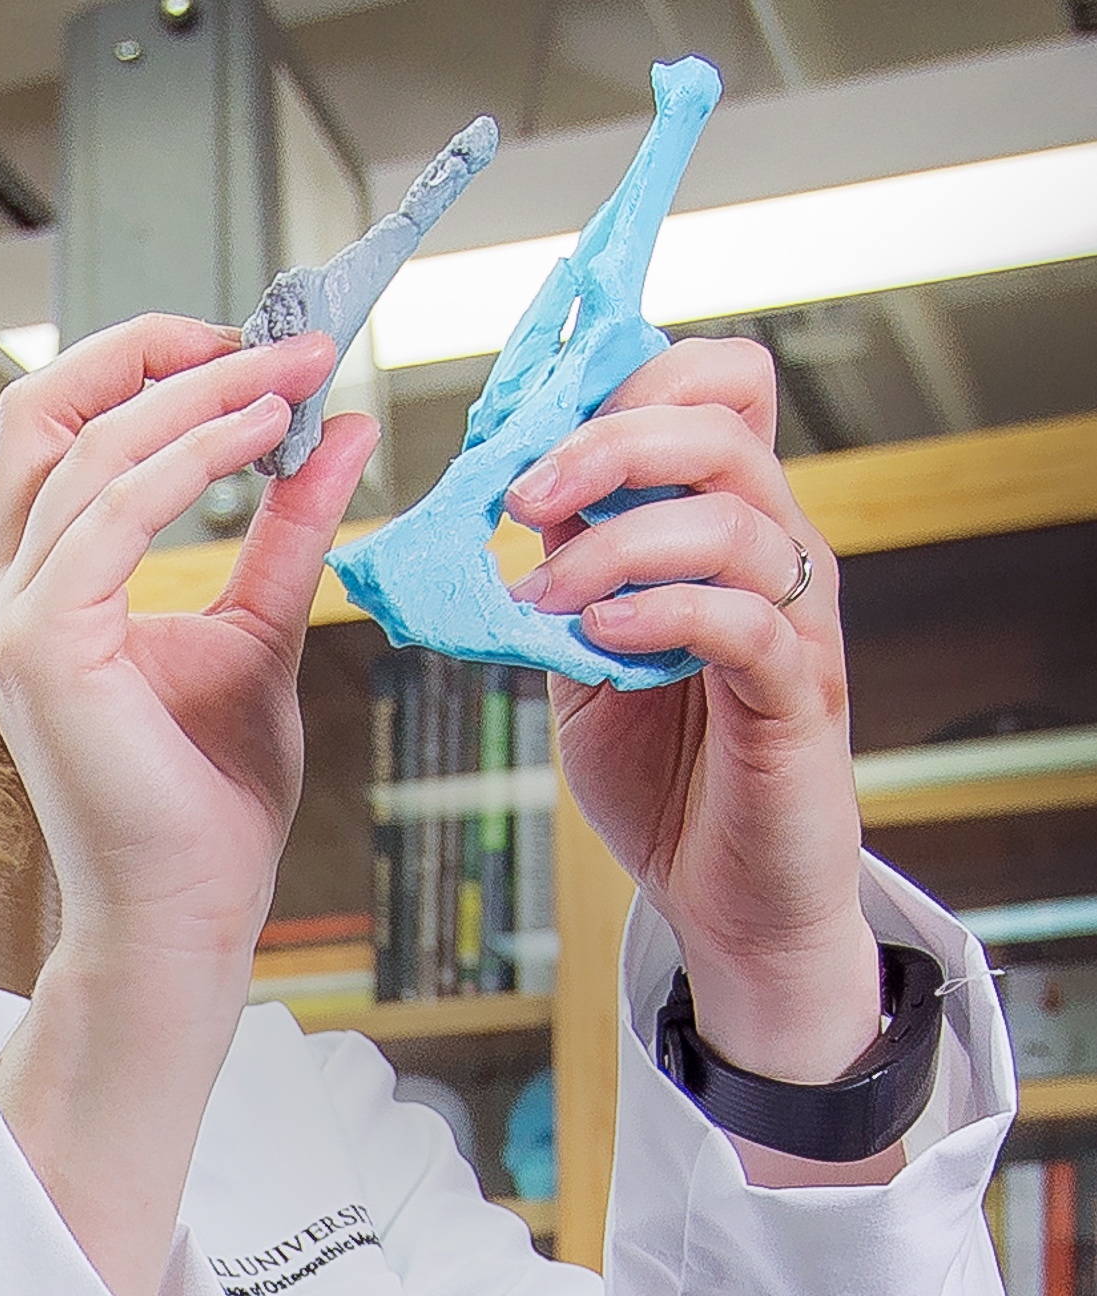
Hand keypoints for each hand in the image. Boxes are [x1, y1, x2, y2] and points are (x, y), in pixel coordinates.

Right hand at [0, 315, 374, 969]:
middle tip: (273, 339)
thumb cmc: (209, 796)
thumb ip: (284, 531)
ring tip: (294, 376)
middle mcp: (10, 594)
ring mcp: (14, 622)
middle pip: (45, 409)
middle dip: (155, 351)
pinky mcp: (42, 652)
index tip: (262, 351)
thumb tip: (341, 429)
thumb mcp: (258, 633)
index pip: (65, 429)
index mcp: (44, 587)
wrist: (187, 910)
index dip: (151, 366)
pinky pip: (109, 515)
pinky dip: (189, 459)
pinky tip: (267, 438)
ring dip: (198, 394)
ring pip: (84, 449)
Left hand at [503, 338, 883, 1120]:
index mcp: (726, 525)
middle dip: (606, 441)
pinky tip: (601, 638)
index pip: (718, 386)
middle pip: (723, 423)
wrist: (726, 901)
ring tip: (543, 596)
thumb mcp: (588, 653)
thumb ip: (568, 569)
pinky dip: (664, 613)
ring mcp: (798, 620)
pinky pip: (747, 620)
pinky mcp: (801, 695)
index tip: (528, 430)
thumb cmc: (664, 777)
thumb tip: (513, 486)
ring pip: (731, 516)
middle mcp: (777, 552)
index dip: (629, 376)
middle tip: (519, 496)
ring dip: (615, 543)